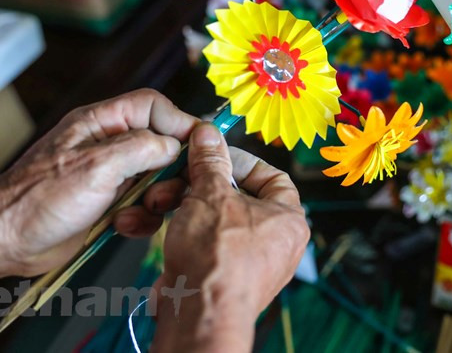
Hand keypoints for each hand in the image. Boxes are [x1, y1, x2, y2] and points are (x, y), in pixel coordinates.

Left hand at [0, 89, 198, 276]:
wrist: (4, 241)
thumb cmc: (37, 199)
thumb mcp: (97, 165)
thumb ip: (143, 147)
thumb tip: (176, 144)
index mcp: (102, 123)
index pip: (154, 106)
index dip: (179, 123)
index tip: (199, 147)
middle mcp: (109, 145)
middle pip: (163, 144)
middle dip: (172, 170)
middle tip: (170, 191)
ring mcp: (110, 175)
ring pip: (158, 179)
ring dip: (158, 199)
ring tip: (143, 211)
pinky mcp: (109, 204)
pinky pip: (144, 206)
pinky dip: (142, 218)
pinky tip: (122, 226)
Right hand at [151, 123, 309, 352]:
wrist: (199, 315)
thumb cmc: (218, 261)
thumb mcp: (210, 194)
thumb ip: (210, 161)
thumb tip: (208, 137)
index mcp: (289, 218)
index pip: (272, 176)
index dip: (240, 160)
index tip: (214, 154)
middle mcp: (277, 243)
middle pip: (238, 197)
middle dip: (201, 185)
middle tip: (180, 177)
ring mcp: (252, 262)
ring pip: (216, 220)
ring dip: (184, 206)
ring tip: (162, 203)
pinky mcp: (225, 277)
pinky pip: (205, 244)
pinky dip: (184, 231)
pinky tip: (163, 226)